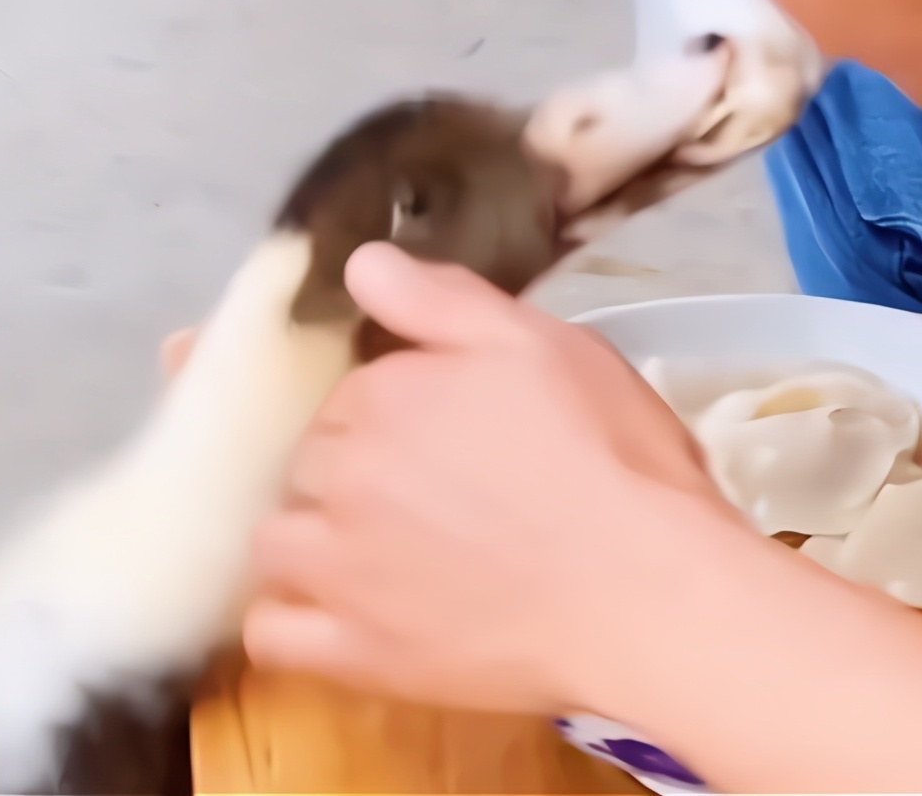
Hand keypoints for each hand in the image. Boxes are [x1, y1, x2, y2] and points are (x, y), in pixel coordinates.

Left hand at [237, 243, 742, 713]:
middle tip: (434, 493)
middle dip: (353, 469)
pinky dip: (291, 620)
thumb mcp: (543, 345)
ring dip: (312, 538)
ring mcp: (338, 574)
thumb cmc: (610, 459)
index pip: (345, 392)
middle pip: (307, 462)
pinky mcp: (355, 656)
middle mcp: (339, 478)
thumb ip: (441, 299)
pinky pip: (273, 635)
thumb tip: (356, 264)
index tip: (445, 431)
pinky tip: (338, 613)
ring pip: (275, 542)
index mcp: (381, 397)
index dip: (393, 408)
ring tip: (381, 553)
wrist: (649, 595)